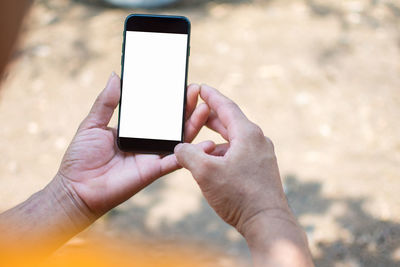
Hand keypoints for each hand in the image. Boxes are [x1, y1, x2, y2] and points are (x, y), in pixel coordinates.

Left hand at [55, 73, 213, 220]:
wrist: (77, 188)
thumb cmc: (81, 157)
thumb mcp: (92, 123)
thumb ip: (106, 102)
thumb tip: (116, 76)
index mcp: (134, 130)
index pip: (156, 112)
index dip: (168, 99)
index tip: (179, 83)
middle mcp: (147, 142)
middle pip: (172, 123)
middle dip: (186, 107)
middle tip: (196, 90)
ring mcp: (153, 155)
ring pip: (180, 139)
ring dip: (193, 123)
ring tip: (204, 107)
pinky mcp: (155, 170)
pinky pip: (177, 160)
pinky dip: (193, 153)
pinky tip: (208, 142)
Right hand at [174, 84, 312, 265]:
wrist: (267, 222)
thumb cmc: (239, 196)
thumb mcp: (205, 172)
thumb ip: (187, 154)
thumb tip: (180, 147)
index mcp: (247, 134)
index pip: (226, 106)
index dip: (211, 96)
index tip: (200, 87)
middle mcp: (258, 140)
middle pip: (230, 122)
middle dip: (210, 117)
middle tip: (195, 111)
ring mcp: (262, 155)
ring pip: (234, 139)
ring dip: (216, 138)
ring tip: (199, 141)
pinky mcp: (262, 168)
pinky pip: (239, 152)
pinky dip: (224, 152)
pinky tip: (214, 162)